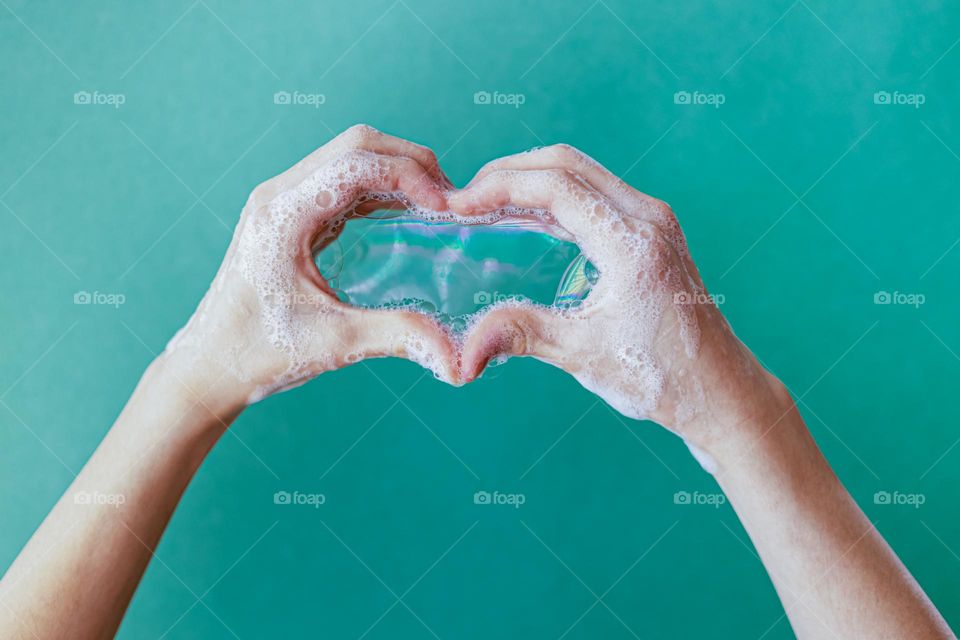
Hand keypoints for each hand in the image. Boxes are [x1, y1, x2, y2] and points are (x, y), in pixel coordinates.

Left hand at [162, 125, 460, 410]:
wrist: (209, 367)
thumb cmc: (257, 353)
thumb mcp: (334, 343)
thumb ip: (398, 336)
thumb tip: (457, 354)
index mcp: (283, 214)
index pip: (357, 163)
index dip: (409, 175)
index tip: (447, 207)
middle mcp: (279, 195)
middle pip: (356, 146)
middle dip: (410, 163)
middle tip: (452, 198)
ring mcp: (283, 202)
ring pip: (350, 158)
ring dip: (396, 171)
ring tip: (437, 203)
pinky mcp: (292, 217)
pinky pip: (342, 183)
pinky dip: (380, 189)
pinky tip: (407, 212)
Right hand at [448, 145, 788, 461]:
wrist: (720, 391)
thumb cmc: (663, 377)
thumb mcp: (586, 355)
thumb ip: (523, 335)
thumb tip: (465, 350)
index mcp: (632, 244)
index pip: (555, 186)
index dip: (498, 187)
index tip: (458, 203)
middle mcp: (648, 219)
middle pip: (567, 164)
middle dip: (509, 173)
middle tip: (465, 198)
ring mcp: (654, 221)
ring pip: (582, 173)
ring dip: (531, 179)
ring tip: (486, 204)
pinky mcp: (653, 232)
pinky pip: (596, 194)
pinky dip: (554, 196)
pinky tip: (525, 219)